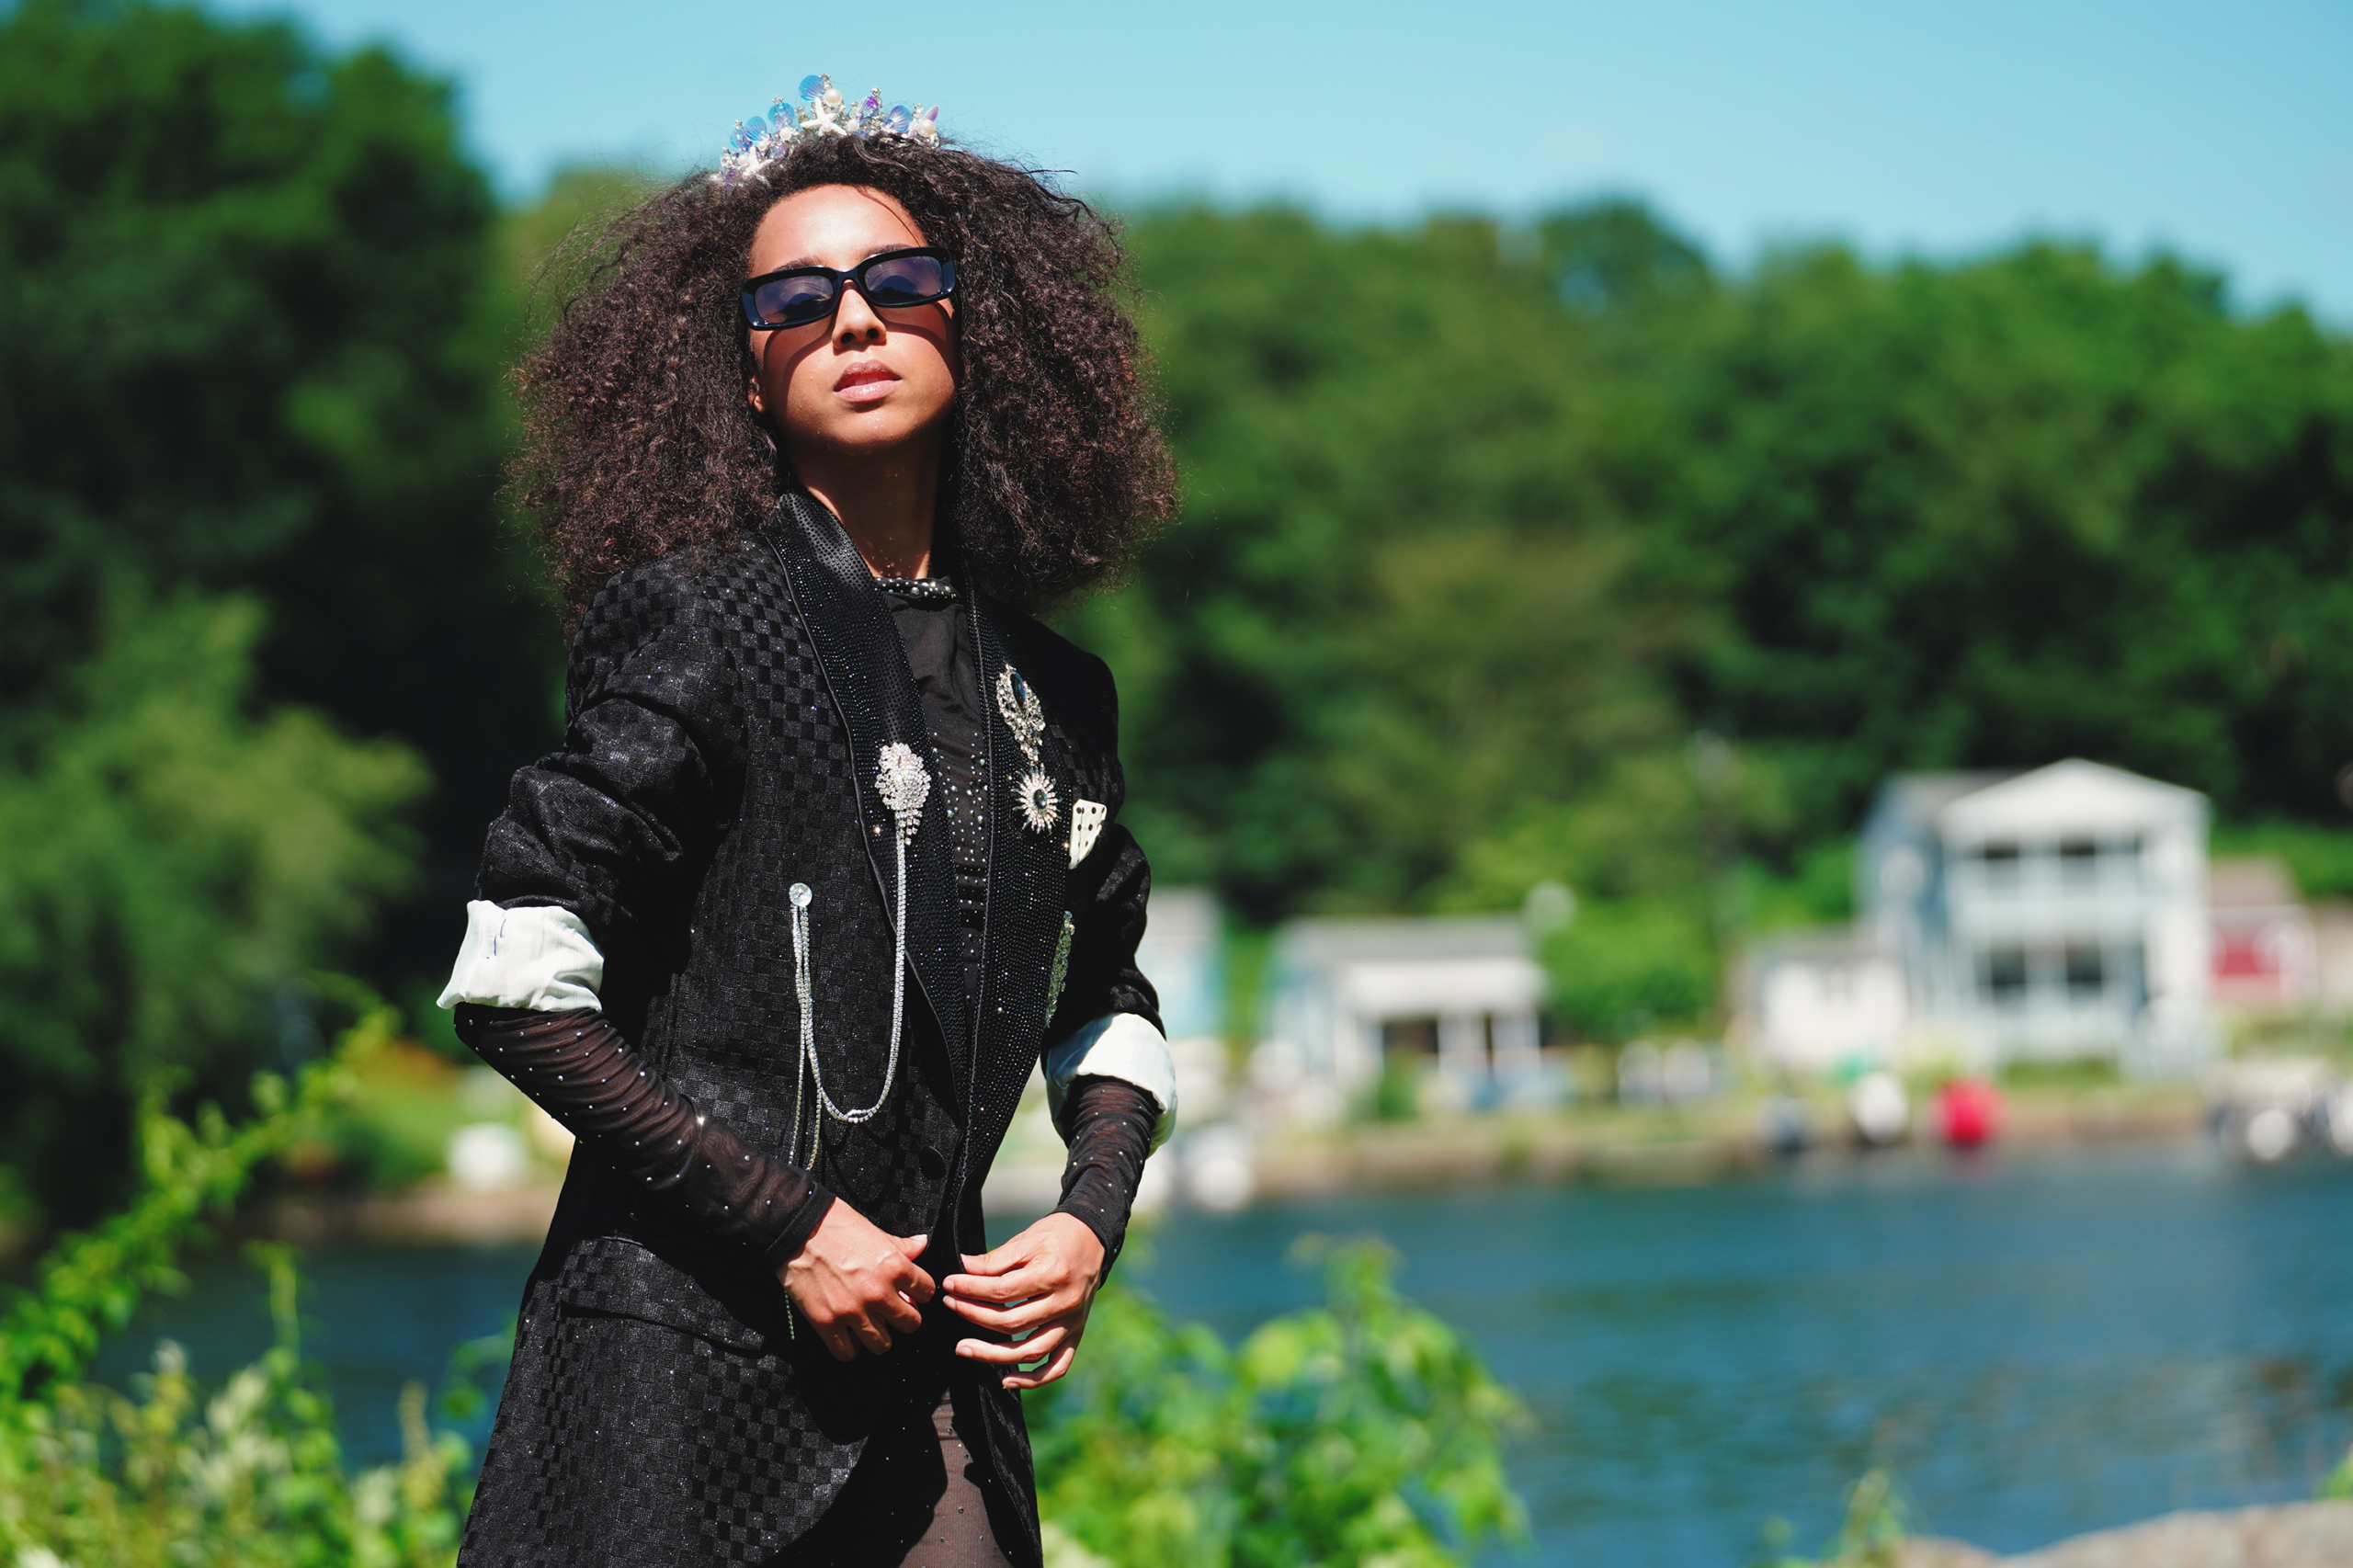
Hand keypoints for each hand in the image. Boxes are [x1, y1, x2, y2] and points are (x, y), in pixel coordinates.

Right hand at [779, 1200, 934, 1361]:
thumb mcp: (875, 1232)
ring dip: (880, 1336)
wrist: (796, 1229)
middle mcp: (877, 1293)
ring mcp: (852, 1311)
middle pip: (911, 1324)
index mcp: (894, 1267)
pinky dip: (850, 1348)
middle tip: (893, 1311)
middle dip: (904, 1317)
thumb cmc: (835, 1225)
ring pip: (883, 1345)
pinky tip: (848, 1335)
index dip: (920, 1292)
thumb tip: (921, 1245)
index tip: (912, 1292)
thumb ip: (901, 1246)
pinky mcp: (826, 1322)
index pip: (927, 1292)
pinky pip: (848, 1352)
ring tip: (871, 1325)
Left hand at [940, 1212, 1106, 1389]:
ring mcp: (1072, 1323)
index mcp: (1053, 1275)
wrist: (1092, 1239)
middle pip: (1011, 1323)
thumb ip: (995, 1259)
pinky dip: (1033, 1380)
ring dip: (993, 1355)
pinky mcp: (1076, 1334)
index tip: (949, 1285)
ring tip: (963, 1348)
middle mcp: (1065, 1303)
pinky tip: (1006, 1380)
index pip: (1002, 1291)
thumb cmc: (1056, 1236)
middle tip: (950, 1306)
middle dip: (974, 1316)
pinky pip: (1057, 1367)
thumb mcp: (1027, 1239)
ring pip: (1030, 1351)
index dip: (971, 1289)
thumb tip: (962, 1268)